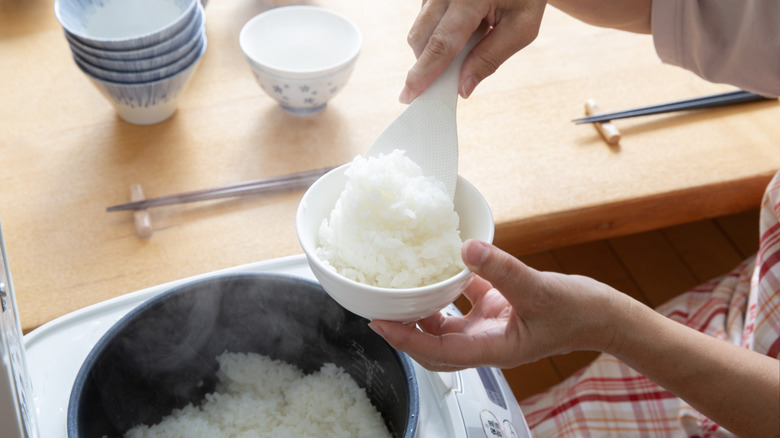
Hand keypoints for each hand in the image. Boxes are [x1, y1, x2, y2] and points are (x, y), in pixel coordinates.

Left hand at [369, 239, 623, 371]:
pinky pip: (463, 301)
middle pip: (433, 346)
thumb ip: (502, 268)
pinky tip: (440, 267)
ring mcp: (489, 328)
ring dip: (422, 312)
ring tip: (399, 291)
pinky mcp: (495, 310)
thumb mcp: (539, 288)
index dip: (406, 340)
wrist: (602, 315)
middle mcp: (485, 342)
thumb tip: (467, 247)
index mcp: (493, 349)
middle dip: (404, 333)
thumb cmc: (579, 312)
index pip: (438, 351)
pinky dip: (448, 288)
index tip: (380, 324)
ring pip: (444, 325)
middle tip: (378, 311)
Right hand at [399, 0, 546, 103]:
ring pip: (419, 29)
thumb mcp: (521, 28)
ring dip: (434, 48)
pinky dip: (437, 33)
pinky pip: (424, 19)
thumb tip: (463, 88)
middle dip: (428, 65)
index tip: (411, 95)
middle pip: (421, 38)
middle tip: (448, 79)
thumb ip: (491, 58)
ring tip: (469, 40)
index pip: (441, 43)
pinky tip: (462, 28)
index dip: (425, 73)